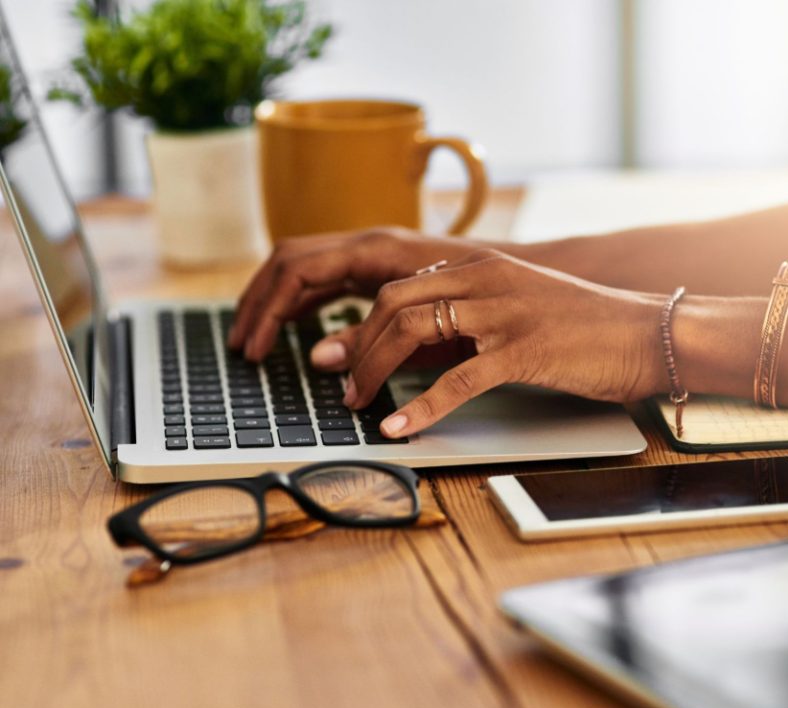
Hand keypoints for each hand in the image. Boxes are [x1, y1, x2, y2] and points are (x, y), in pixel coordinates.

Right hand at [228, 227, 483, 359]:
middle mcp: (368, 243)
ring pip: (303, 265)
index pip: (298, 269)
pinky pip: (326, 276)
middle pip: (290, 261)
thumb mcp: (427, 325)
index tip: (254, 347)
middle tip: (241, 345)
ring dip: (275, 300)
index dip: (268, 310)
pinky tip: (293, 326)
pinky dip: (301, 300)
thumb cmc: (484, 295)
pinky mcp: (380, 267)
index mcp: (375, 249)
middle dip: (259, 302)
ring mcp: (372, 252)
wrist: (521, 274)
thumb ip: (372, 339)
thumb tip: (319, 358)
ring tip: (255, 339)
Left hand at [317, 249, 667, 437]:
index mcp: (481, 267)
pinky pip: (456, 381)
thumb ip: (473, 314)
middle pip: (394, 304)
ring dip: (374, 371)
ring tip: (358, 402)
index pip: (400, 286)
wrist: (646, 332)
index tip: (338, 352)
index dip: (360, 322)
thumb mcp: (520, 305)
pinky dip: (420, 408)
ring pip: (414, 332)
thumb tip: (427, 342)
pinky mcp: (522, 351)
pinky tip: (400, 428)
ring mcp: (503, 313)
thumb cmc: (586, 325)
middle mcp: (485, 280)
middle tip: (338, 381)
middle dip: (356, 346)